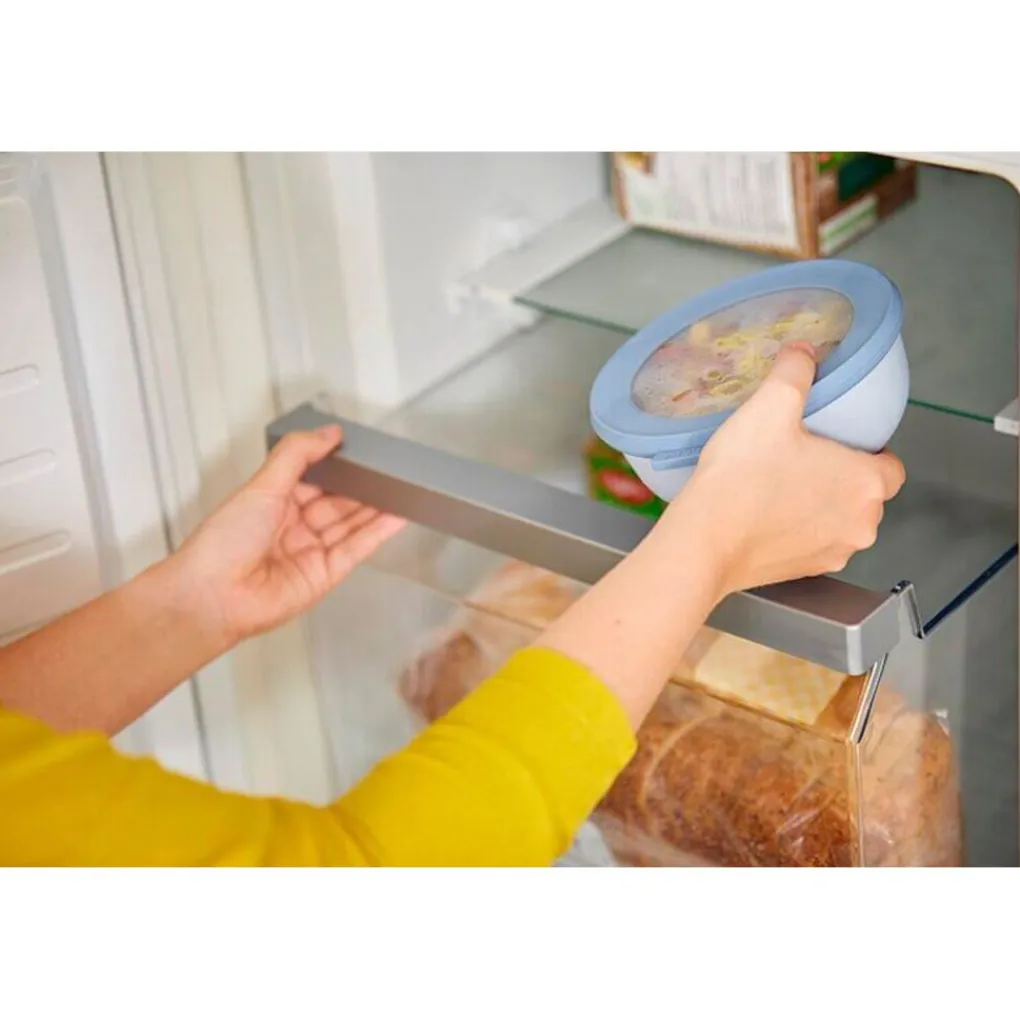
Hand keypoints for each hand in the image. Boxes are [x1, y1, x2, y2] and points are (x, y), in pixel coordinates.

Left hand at [175, 425, 405, 645]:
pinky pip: (357, 549)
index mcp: (273, 502)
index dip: (337, 464)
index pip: (314, 477)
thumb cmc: (224, 541)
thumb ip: (298, 454)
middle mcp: (293, 526)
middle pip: (337, 501)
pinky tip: (398, 516)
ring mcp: (311, 552)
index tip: (361, 449)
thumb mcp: (262, 484)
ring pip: (351, 524)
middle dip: (362, 486)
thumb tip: (330, 432)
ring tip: (403, 487)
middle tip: (390, 468)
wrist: (213, 596)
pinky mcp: (326, 575)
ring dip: (376, 507)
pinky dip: (378, 533)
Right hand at [667, 344, 905, 595]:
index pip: (892, 466)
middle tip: (802, 457)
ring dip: (820, 505)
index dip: (869, 451)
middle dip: (841, 477)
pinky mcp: (806, 571)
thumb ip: (794, 373)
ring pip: (839, 520)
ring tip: (779, 485)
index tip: (839, 442)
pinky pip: (813, 543)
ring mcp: (833, 552)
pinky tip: (765, 514)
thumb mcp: (769, 407)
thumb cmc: (741, 481)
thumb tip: (802, 354)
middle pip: (865, 494)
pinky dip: (797, 530)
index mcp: (866, 483)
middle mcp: (860, 524)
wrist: (704, 542)